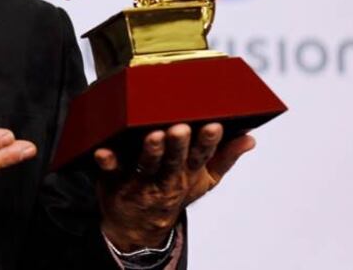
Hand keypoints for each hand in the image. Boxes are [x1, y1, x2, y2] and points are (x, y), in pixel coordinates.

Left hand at [94, 123, 255, 250]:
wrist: (139, 225)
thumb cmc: (172, 192)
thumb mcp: (203, 181)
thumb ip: (225, 158)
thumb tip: (250, 138)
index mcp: (187, 173)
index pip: (201, 157)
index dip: (208, 143)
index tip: (214, 126)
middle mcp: (166, 178)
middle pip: (174, 161)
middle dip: (179, 145)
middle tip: (180, 128)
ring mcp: (140, 180)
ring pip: (147, 164)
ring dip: (150, 151)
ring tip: (153, 135)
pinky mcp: (115, 180)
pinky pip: (111, 170)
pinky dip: (106, 161)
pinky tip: (102, 151)